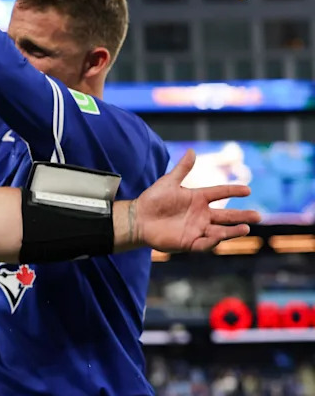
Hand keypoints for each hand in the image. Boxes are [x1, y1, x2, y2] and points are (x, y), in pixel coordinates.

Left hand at [128, 150, 260, 252]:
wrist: (137, 219)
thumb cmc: (152, 200)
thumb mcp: (168, 182)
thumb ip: (182, 169)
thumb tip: (191, 151)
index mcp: (198, 198)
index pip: (220, 193)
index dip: (233, 191)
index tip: (248, 190)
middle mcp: (201, 214)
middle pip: (226, 216)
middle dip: (242, 216)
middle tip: (258, 216)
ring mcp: (197, 229)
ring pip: (220, 231)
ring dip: (232, 231)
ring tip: (246, 229)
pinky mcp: (189, 242)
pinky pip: (204, 243)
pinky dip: (212, 241)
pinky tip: (219, 237)